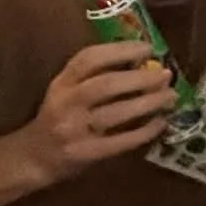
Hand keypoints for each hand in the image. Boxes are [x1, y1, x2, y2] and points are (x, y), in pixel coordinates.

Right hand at [24, 41, 182, 179]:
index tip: (148, 48)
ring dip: (149, 103)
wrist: (34, 157)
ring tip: (171, 97)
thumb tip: (144, 63)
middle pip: (106, 85)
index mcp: (61, 82)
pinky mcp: (86, 153)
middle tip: (167, 75)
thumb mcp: (68, 91)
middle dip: (141, 78)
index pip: (89, 58)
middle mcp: (65, 103)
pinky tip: (161, 122)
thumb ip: (97, 76)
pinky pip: (121, 141)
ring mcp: (74, 130)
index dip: (120, 50)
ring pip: (116, 112)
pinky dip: (145, 130)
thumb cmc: (60, 117)